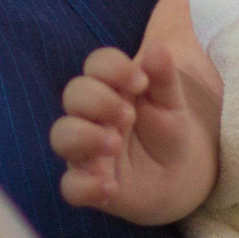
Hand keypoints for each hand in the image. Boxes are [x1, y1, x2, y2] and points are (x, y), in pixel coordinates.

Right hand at [52, 46, 210, 224]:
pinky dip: (85, 187)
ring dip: (85, 137)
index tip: (141, 81)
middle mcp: (91, 116)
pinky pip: (71, 187)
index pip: (97, 64)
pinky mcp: (88, 185)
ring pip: (62, 136)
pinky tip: (111, 186)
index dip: (113, 67)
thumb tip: (159, 50)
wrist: (177, 176)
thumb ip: (164, 76)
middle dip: (99, 100)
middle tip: (129, 116)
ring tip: (115, 144)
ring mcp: (85, 150)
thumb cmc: (166, 129)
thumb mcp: (172, 102)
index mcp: (111, 87)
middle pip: (74, 94)